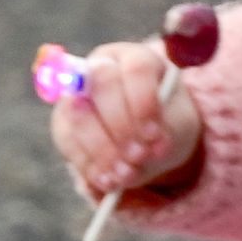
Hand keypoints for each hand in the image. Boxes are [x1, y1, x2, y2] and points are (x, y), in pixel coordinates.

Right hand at [45, 38, 201, 200]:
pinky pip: (68, 141)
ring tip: (127, 176)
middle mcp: (102, 67)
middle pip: (102, 85)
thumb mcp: (178, 125)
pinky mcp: (63, 123)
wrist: (150, 138)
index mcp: (136, 58)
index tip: (154, 135)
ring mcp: (77, 93)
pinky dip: (89, 165)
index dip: (142, 102)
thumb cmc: (167, 122)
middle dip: (121, 126)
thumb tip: (147, 153)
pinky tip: (108, 182)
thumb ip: (166, 131)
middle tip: (139, 157)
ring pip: (79, 116)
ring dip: (103, 150)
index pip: (136, 69)